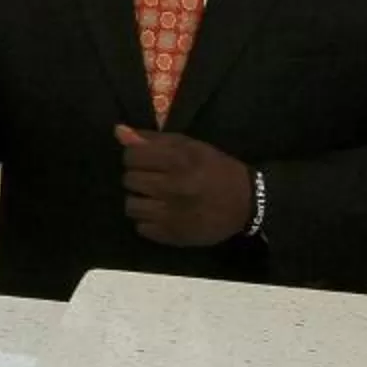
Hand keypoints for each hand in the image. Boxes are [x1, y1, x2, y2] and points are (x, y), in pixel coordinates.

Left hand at [115, 126, 255, 245]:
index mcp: (179, 160)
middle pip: (129, 180)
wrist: (248, 203)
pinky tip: (162, 214)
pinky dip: (148, 221)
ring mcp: (172, 214)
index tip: (146, 161)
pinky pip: (141, 228)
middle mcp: (173, 187)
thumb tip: (118, 131)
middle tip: (154, 179)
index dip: (135, 157)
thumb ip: (153, 139)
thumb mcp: (190, 146)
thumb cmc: (217, 169)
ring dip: (140, 200)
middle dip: (138, 177)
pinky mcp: (174, 235)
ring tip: (155, 198)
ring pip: (131, 206)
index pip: (131, 156)